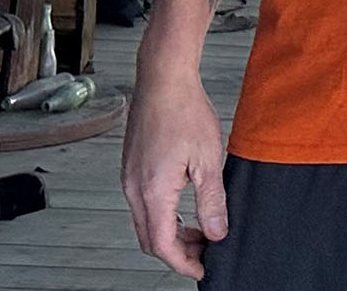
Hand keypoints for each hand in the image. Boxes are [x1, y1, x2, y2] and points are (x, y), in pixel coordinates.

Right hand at [123, 74, 230, 278]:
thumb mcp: (208, 160)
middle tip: (205, 251)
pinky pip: (142, 203)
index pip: (163, 246)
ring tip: (200, 229)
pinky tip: (184, 206)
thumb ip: (212, 202)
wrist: (163, 78)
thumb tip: (217, 233)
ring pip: (145, 222)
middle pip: (150, 239)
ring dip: (170, 233)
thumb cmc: (185, 110)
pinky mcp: (131, 167)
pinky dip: (162, 214)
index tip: (204, 268)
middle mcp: (134, 189)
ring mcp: (129, 178)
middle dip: (178, 252)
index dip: (184, 263)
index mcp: (153, 192)